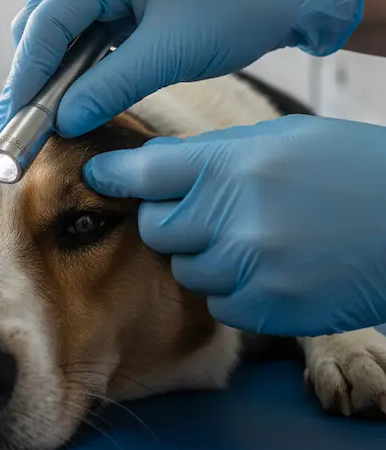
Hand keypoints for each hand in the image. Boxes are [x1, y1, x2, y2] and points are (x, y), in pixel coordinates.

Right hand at [0, 0, 361, 136]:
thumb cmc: (234, 11)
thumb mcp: (168, 54)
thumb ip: (109, 87)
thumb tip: (62, 123)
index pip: (49, 19)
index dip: (28, 71)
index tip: (14, 115)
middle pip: (42, 25)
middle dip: (31, 75)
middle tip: (22, 124)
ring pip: (58, 36)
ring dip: (50, 76)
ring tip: (41, 122)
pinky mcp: (121, 9)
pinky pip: (83, 43)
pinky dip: (74, 73)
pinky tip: (70, 102)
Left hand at [84, 115, 385, 336]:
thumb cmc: (350, 169)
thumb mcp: (280, 139)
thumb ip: (210, 153)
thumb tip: (151, 163)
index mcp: (234, 165)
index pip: (145, 173)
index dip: (114, 174)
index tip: (99, 174)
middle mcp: (235, 218)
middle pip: (155, 228)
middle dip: (168, 219)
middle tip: (202, 210)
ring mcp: (252, 268)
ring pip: (185, 269)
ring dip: (203, 256)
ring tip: (252, 237)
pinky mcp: (270, 310)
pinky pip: (220, 303)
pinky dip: (234, 288)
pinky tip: (271, 266)